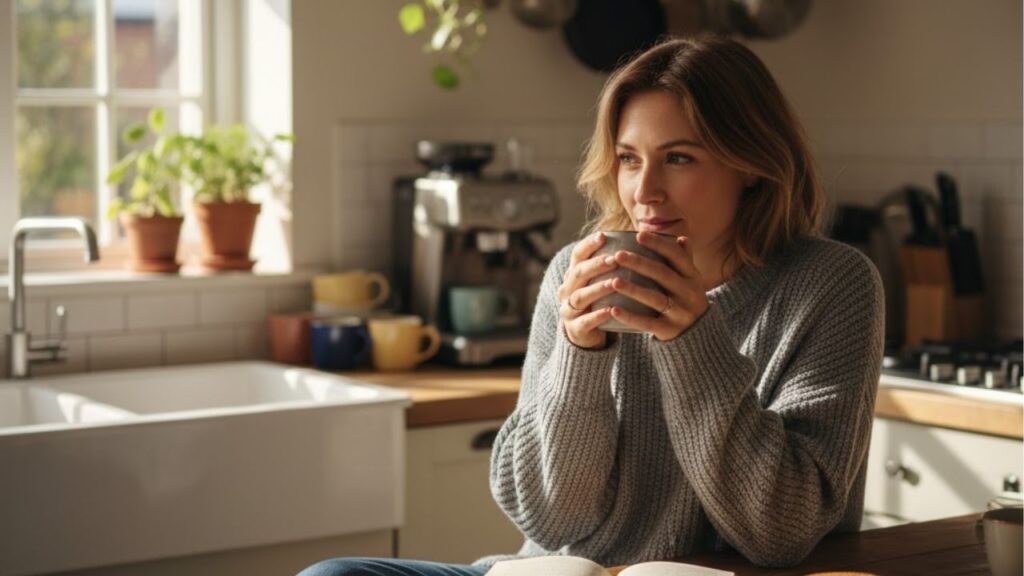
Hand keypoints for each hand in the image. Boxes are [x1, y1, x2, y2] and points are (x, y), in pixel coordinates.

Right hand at [558, 232, 618, 348]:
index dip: (588, 245)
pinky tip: (612, 310)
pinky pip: (585, 321)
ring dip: (597, 288)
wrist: (587, 334)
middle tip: (615, 259)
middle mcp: (567, 290)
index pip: (577, 255)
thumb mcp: (603, 281)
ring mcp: (569, 310)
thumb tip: (644, 239)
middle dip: (596, 265)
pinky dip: (598, 315)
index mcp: (574, 275)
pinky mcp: (575, 329)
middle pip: (578, 274)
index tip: (604, 236)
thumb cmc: (601, 302)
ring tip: (614, 283)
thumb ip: (614, 264)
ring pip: (580, 296)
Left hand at [604, 232, 709, 340]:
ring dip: (633, 289)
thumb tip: (681, 238)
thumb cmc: (686, 299)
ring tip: (613, 281)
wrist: (697, 335)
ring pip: (655, 299)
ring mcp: (680, 313)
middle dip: (640, 263)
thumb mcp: (690, 280)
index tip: (638, 235)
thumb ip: (685, 260)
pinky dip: (630, 317)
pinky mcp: (669, 330)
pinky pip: (648, 323)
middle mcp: (689, 293)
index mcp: (693, 277)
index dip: (659, 244)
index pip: (676, 256)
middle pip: (663, 275)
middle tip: (618, 255)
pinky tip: (613, 309)